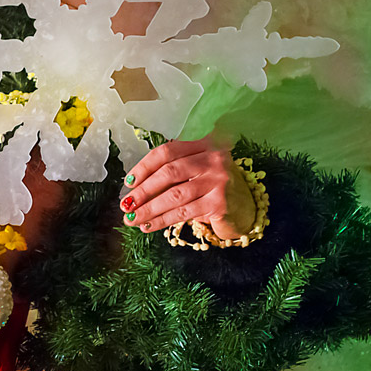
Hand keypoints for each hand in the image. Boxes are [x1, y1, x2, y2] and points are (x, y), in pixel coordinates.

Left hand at [120, 137, 255, 239]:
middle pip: (169, 172)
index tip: (129, 181)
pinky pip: (183, 212)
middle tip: (126, 204)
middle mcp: (213, 159)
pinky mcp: (220, 203)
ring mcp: (218, 181)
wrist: (245, 207)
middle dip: (144, 190)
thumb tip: (134, 189)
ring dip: (149, 209)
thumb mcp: (194, 172)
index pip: (167, 152)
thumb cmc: (212, 187)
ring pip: (174, 195)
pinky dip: (162, 220)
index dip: (144, 166)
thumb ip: (171, 174)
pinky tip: (148, 226)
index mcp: (203, 145)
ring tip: (132, 218)